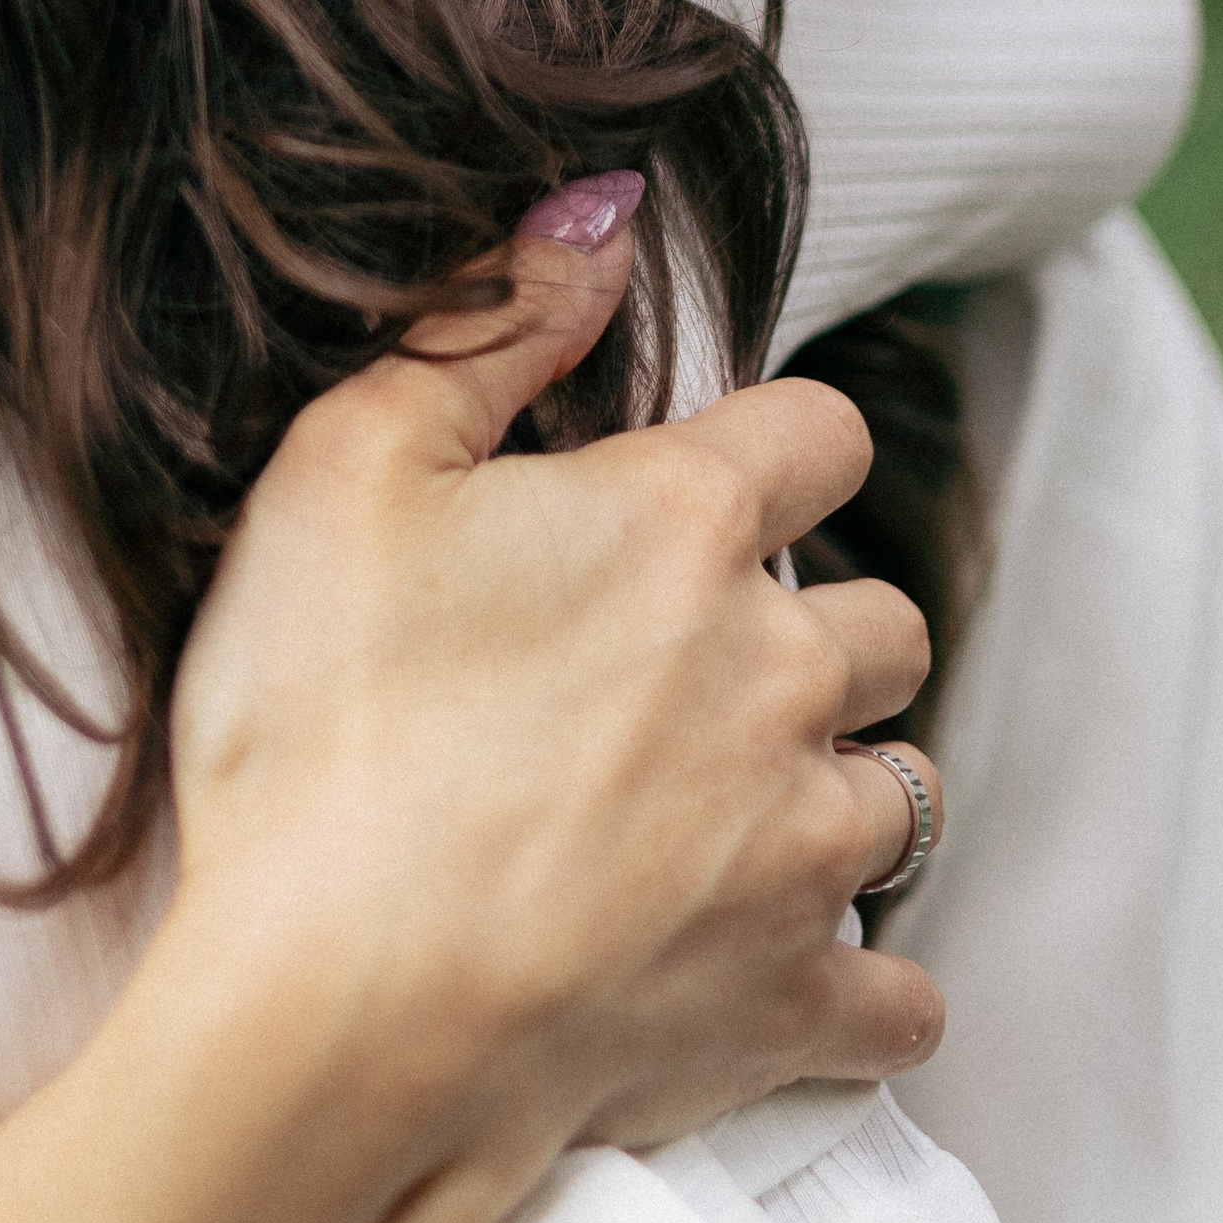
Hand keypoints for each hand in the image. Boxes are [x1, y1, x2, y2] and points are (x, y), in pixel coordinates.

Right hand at [140, 189, 938, 1222]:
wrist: (331, 1004)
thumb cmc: (320, 724)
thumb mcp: (345, 465)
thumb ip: (485, 327)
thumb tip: (597, 218)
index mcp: (681, 529)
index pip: (823, 432)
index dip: (770, 445)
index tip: (706, 486)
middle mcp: (777, 675)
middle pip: (882, 619)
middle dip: (810, 625)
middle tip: (685, 659)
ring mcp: (797, 846)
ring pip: (902, 792)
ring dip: (833, 783)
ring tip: (721, 802)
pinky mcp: (786, 999)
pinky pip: (896, 993)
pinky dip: (855, 975)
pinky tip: (777, 955)